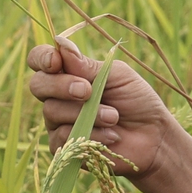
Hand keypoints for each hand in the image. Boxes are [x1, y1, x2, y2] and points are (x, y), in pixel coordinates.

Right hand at [26, 38, 174, 178]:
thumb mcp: (117, 76)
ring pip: (52, 111)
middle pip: (38, 85)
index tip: (57, 62)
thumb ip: (88, 65)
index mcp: (70, 73)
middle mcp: (58, 96)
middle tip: (87, 91)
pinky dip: (91, 134)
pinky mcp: (64, 148)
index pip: (40, 60)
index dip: (42, 58)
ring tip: (114, 117)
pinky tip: (111, 136)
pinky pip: (63, 137)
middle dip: (61, 86)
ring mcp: (58, 122)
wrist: (153, 138)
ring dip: (87, 112)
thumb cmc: (138, 101)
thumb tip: (61, 44)